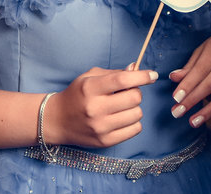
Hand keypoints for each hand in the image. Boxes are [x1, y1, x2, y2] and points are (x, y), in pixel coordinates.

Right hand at [43, 66, 158, 147]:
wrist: (57, 120)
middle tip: (127, 93)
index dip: (142, 76)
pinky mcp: (105, 141)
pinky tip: (122, 118)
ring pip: (137, 114)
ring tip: (121, 107)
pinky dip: (133, 122)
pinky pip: (135, 130)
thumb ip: (113, 73)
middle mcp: (95, 108)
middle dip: (135, 93)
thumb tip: (135, 69)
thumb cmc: (76, 95)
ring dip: (134, 108)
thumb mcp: (89, 78)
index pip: (122, 80)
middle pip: (134, 98)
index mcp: (91, 88)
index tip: (152, 75)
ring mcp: (101, 127)